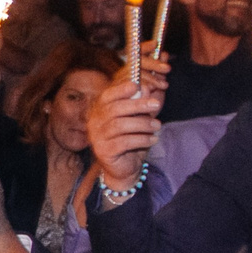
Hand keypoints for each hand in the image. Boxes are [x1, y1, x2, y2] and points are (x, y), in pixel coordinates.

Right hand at [87, 68, 164, 191]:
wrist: (124, 166)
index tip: (136, 86)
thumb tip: (145, 88)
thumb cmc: (130, 137)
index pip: (107, 96)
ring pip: (120, 125)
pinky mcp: (104, 152)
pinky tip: (153, 139)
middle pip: (115, 109)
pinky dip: (142, 139)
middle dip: (138, 105)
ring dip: (143, 124)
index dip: (120, 89)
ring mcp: (97, 138)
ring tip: (157, 125)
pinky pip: (124, 142)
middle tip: (156, 104)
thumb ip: (138, 104)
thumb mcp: (136, 118)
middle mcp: (94, 123)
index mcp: (99, 110)